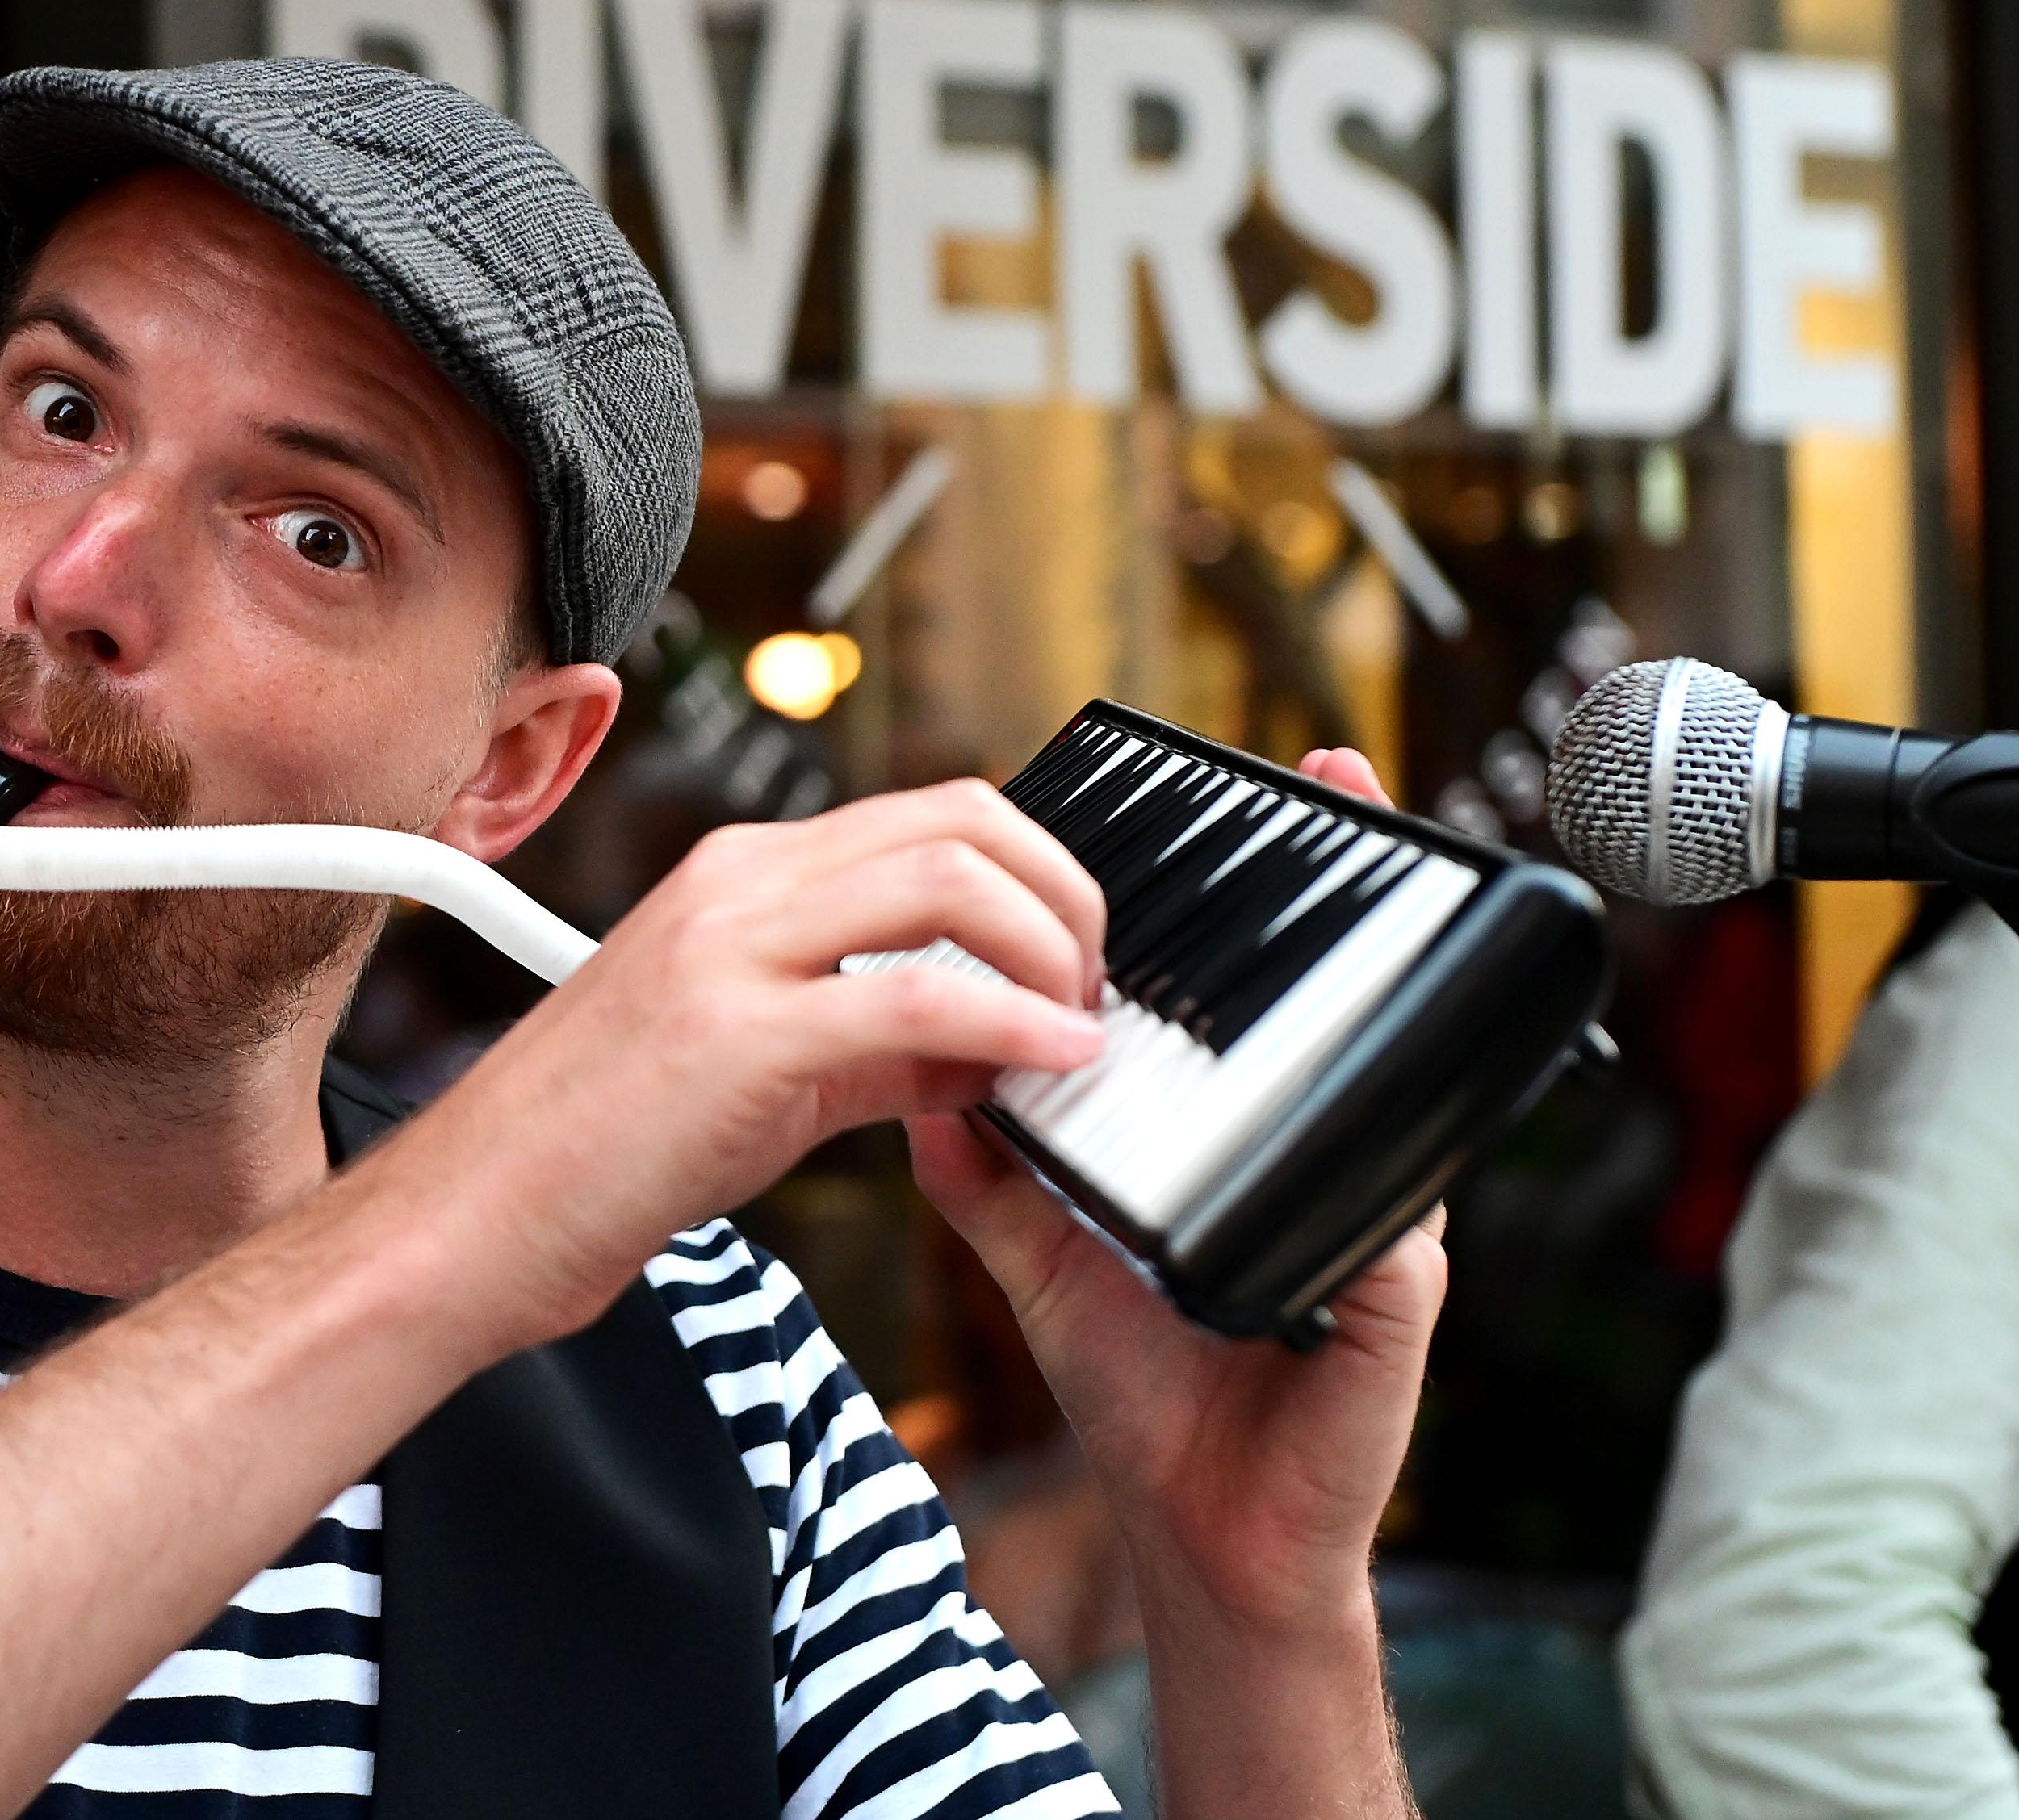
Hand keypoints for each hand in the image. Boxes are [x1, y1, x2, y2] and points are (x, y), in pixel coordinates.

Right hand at [395, 780, 1111, 1356]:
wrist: (469, 1222)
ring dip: (1054, 949)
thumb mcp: (762, 1071)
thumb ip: (879, 1041)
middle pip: (963, 819)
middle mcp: (737, 884)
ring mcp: (732, 948)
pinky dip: (1016, 1024)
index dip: (1036, 877)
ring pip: (952, 877)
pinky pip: (920, 997)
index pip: (930, 817)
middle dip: (1069, 897)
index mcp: (738, 877)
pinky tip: (1054, 1066)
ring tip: (1080, 1030)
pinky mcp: (739, 1036)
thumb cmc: (594, 1155)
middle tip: (1098, 990)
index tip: (1074, 962)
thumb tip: (999, 1044)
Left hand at [906, 747, 1443, 1637]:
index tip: (1264, 782)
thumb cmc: (1140, 1382)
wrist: (1200, 1531)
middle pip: (1350, 1015)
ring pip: (1390, 1098)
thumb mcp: (1045, 1251)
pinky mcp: (1394, 1308)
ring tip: (1372, 906)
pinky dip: (1375, 1189)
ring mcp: (1372, 1227)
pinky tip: (1357, 1148)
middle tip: (1336, 788)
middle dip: (1355, 900)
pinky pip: (1397, 1231)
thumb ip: (985, 1162)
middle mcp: (1322, 1164)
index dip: (1269, 894)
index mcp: (1242, 1138)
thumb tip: (917, 1065)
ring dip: (1381, 1012)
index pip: (1262, 999)